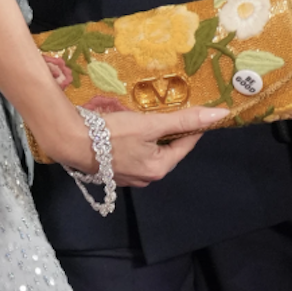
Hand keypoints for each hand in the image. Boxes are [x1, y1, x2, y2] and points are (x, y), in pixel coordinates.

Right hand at [49, 105, 229, 186]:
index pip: (185, 145)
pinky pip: (133, 157)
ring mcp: (128, 178)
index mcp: (159, 168)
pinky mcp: (113, 173)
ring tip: (147, 121)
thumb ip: (184, 119)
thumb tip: (219, 115)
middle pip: (167, 151)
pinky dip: (135, 145)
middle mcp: (146, 178)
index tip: (198, 112)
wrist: (71, 142)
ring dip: (152, 139)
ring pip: (149, 154)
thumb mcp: (150, 123)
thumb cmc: (112, 134)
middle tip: (169, 112)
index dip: (193, 127)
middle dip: (170, 132)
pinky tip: (127, 133)